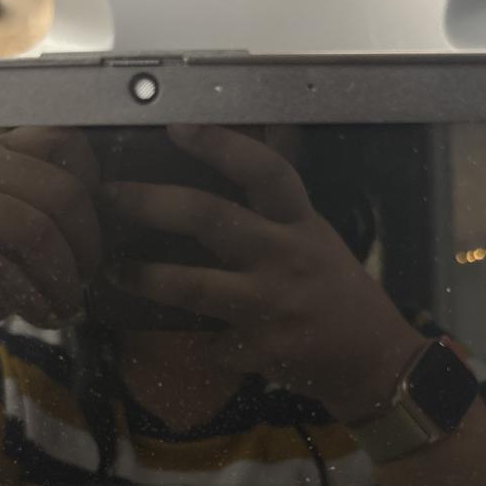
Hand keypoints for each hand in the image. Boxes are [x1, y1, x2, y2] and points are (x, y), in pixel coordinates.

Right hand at [0, 127, 100, 366]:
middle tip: (84, 285)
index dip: (94, 196)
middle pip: (60, 192)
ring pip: (31, 230)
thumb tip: (119, 210)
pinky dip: (30, 300)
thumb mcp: (38, 238)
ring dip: (61, 281)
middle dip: (85, 249)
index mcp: (4, 152)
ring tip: (66, 307)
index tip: (90, 244)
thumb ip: (67, 213)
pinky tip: (41, 317)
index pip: (66, 142)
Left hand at [100, 125, 423, 423]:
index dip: (220, 145)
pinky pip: (214, 344)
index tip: (176, 125)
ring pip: (195, 286)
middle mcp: (286, 256)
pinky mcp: (265, 349)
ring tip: (114, 271)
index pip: (264, 170)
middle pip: (210, 218)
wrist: (375, 360)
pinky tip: (198, 344)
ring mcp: (274, 304)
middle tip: (110, 195)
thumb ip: (277, 214)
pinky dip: (203, 345)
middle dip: (151, 203)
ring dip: (147, 279)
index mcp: (301, 224)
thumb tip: (231, 176)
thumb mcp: (317, 240)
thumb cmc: (340, 295)